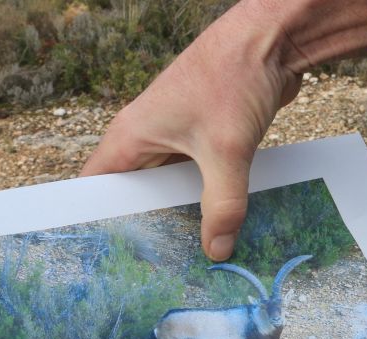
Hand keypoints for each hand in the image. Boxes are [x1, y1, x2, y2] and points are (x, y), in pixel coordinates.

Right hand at [80, 0, 366, 259]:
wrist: (272, 38)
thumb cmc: (233, 77)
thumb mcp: (226, 150)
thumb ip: (222, 204)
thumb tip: (217, 250)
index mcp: (130, 137)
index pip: (94, 189)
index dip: (94, 222)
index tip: (102, 259)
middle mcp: (146, 138)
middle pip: (132, 195)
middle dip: (143, 229)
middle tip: (150, 273)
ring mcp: (175, 137)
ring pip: (167, 189)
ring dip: (177, 217)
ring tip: (183, 260)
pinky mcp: (204, 138)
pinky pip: (195, 179)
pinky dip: (202, 202)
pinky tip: (217, 229)